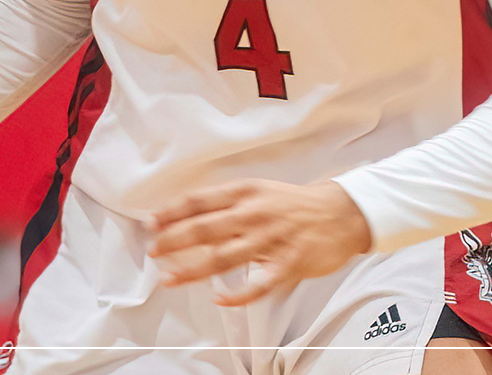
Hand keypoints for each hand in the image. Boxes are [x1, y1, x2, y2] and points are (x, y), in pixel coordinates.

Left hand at [146, 179, 372, 305]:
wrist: (341, 212)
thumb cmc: (295, 203)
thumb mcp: (260, 191)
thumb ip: (228, 202)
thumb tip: (189, 214)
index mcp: (246, 192)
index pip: (200, 201)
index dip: (172, 212)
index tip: (150, 222)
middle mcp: (255, 213)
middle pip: (206, 228)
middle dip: (174, 240)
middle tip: (153, 250)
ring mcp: (271, 239)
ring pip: (224, 257)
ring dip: (193, 270)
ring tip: (169, 278)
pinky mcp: (288, 263)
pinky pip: (258, 283)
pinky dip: (238, 294)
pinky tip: (220, 300)